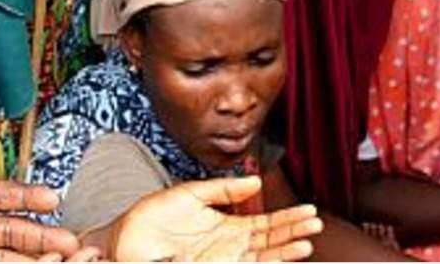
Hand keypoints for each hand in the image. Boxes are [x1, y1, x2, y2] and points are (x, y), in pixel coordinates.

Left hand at [104, 178, 320, 262]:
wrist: (123, 238)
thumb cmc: (152, 217)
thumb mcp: (191, 195)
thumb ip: (223, 190)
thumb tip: (256, 183)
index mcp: (228, 227)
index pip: (266, 225)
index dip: (288, 220)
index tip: (310, 212)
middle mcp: (230, 247)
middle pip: (270, 242)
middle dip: (294, 234)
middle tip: (316, 225)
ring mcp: (222, 261)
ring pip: (261, 258)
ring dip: (284, 252)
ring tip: (305, 244)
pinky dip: (263, 262)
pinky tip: (276, 258)